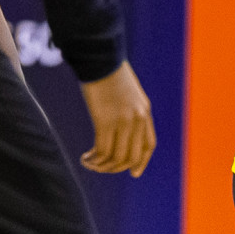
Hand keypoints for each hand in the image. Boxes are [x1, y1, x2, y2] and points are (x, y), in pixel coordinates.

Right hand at [78, 60, 155, 176]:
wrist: (100, 60)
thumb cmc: (110, 75)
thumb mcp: (128, 94)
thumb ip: (130, 111)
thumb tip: (122, 129)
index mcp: (145, 112)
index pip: (149, 145)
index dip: (141, 162)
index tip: (133, 173)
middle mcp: (137, 119)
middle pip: (132, 156)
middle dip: (117, 168)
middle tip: (101, 168)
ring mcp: (123, 121)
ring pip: (116, 157)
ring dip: (102, 166)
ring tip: (90, 163)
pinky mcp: (105, 121)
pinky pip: (102, 149)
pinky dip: (93, 159)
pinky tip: (85, 158)